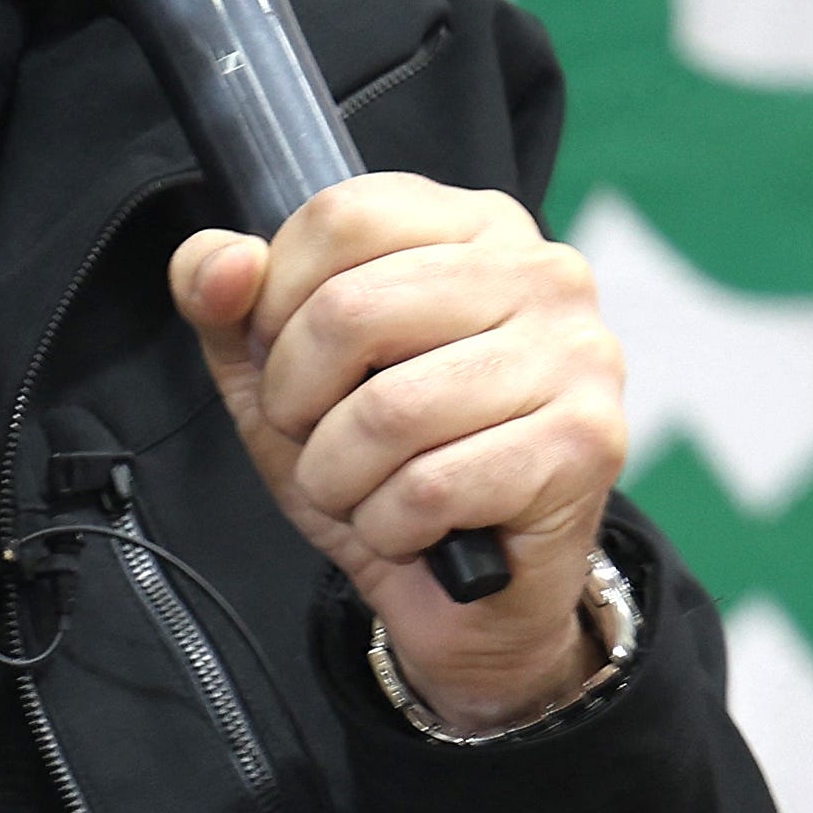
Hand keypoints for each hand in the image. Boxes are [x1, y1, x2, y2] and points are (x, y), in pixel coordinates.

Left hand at [168, 177, 630, 732]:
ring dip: (339, 477)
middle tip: (321, 440)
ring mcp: (576, 354)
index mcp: (473, 224)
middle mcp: (541, 271)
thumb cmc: (382, 463)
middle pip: (352, 310)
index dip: (277, 304)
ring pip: (388, 411)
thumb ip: (225, 299)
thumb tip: (226, 265)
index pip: (341, 217)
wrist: (472, 595)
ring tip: (364, 489)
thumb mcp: (278, 370)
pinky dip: (389, 525)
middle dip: (298, 402)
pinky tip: (415, 527)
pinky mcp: (587, 443)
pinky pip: (432, 487)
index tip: (289, 360)